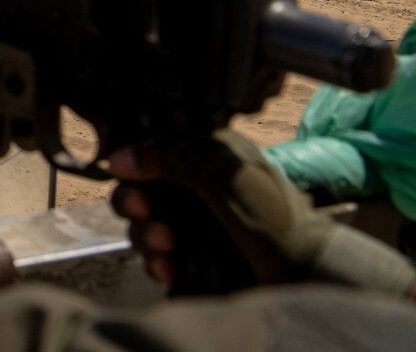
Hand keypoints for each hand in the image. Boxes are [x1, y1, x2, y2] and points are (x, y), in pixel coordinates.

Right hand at [107, 131, 347, 293]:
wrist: (305, 275)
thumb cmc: (274, 218)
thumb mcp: (224, 176)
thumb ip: (172, 157)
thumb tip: (119, 159)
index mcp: (208, 156)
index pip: (154, 149)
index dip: (135, 161)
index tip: (125, 173)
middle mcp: (198, 188)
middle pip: (140, 188)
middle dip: (135, 202)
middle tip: (146, 213)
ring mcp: (195, 225)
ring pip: (143, 224)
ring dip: (145, 234)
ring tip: (166, 245)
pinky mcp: (194, 259)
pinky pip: (157, 257)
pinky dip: (156, 262)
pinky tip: (169, 267)